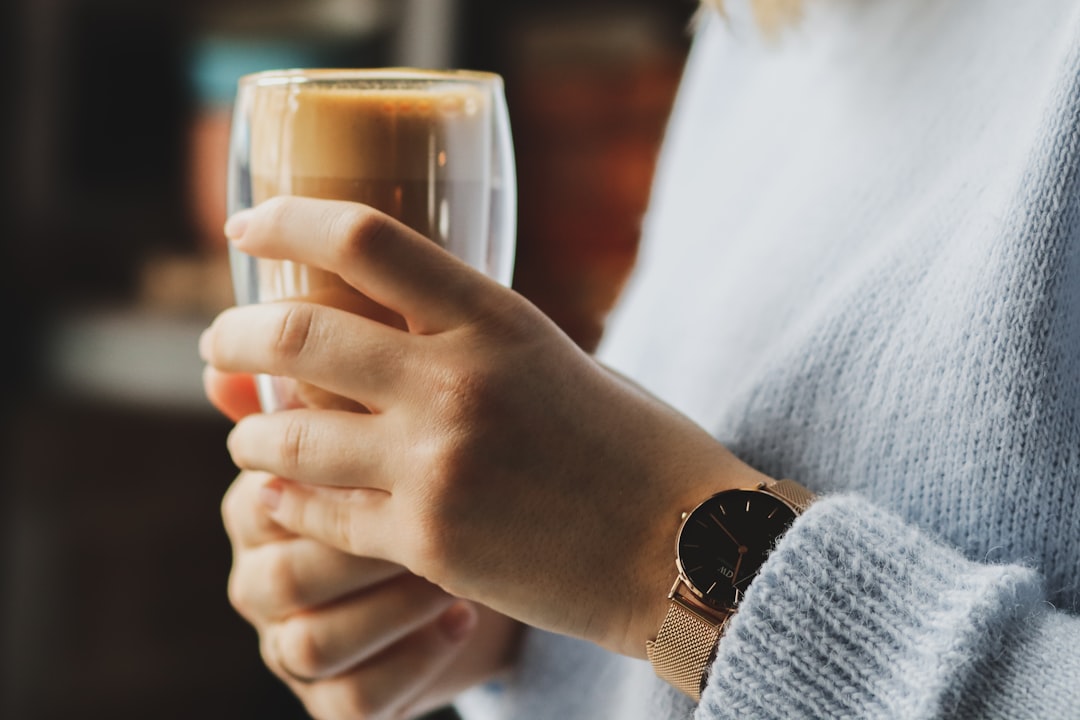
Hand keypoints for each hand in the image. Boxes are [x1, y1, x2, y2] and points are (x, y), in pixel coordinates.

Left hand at [200, 196, 773, 657]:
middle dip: (233, 336)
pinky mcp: (429, 543)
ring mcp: (438, 466)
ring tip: (245, 431)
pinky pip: (319, 515)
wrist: (681, 545)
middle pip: (297, 336)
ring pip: (288, 438)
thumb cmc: (625, 441)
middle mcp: (456, 382)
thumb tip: (369, 330)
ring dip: (249, 432)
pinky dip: (287, 502)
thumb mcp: (549, 358)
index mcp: (495, 318)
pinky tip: (277, 496)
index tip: (246, 228)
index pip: (363, 238)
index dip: (286, 220)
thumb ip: (463, 340)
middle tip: (217, 343)